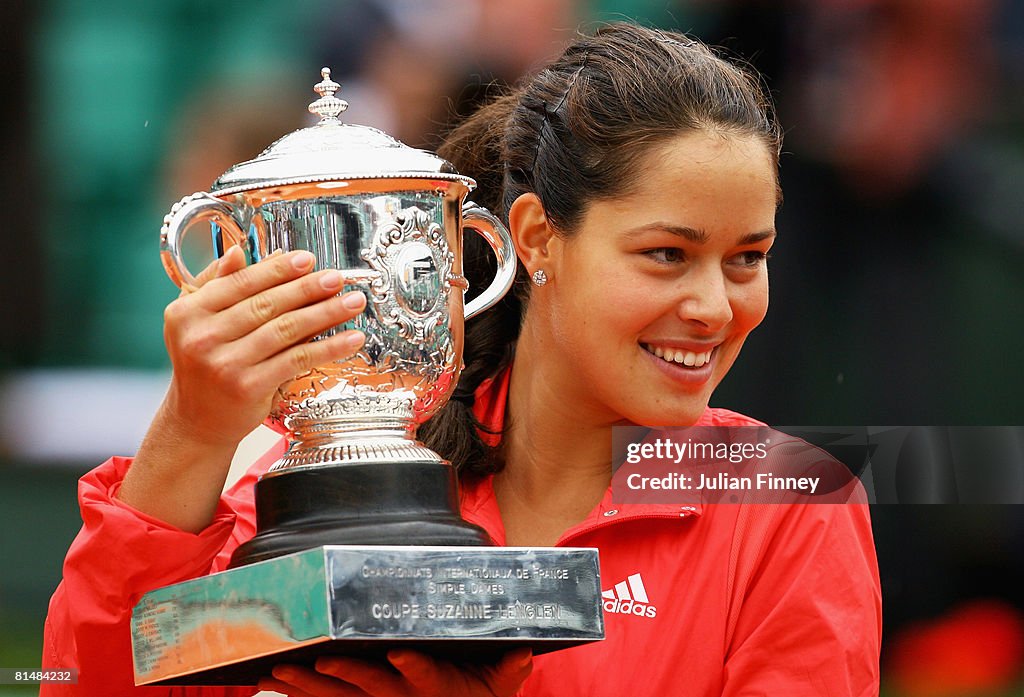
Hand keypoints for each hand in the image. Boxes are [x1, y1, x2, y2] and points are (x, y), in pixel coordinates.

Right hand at [117, 246, 366, 531]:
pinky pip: (297, 360)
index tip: (307, 259)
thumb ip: (215, 285)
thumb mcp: (196, 322)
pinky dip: (328, 347)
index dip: (278, 269)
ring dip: (326, 313)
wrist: (197, 421)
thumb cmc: (202, 365)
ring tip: (353, 302)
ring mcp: (225, 364)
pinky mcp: (249, 387)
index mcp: (187, 312)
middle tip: (337, 278)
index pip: (241, 283)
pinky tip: (351, 339)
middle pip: (267, 304)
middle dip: (308, 288)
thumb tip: (239, 251)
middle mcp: (202, 337)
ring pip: (286, 329)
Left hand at [258, 649, 532, 696]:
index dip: (412, 666)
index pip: (425, 675)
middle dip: (344, 676)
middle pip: (372, 689)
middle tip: (319, 663)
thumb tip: (523, 649)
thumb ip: (509, 669)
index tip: (398, 654)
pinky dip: (301, 695)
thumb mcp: (499, 687)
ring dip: (308, 687)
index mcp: (436, 688)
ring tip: (280, 672)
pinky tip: (274, 682)